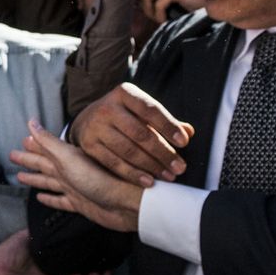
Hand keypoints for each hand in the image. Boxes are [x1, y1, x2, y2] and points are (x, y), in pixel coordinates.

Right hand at [14, 121, 143, 232]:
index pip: (44, 149)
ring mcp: (75, 188)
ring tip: (21, 178)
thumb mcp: (69, 158)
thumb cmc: (102, 178)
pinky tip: (41, 199)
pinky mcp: (80, 204)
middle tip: (13, 156)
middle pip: (43, 165)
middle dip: (29, 160)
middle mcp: (70, 172)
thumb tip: (30, 122)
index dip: (32, 145)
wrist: (128, 203)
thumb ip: (49, 142)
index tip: (20, 140)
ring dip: (35, 180)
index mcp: (67, 158)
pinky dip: (50, 199)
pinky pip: (60, 201)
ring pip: (49, 182)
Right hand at [66, 83, 192, 185]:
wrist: (87, 121)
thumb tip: (188, 132)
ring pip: (128, 150)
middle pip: (140, 133)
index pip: (150, 109)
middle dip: (163, 152)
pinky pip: (114, 163)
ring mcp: (95, 127)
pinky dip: (133, 174)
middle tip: (180, 167)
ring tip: (169, 176)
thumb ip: (164, 121)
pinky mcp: (89, 145)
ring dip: (151, 166)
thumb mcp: (141, 111)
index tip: (184, 142)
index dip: (168, 126)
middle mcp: (107, 108)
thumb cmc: (124, 116)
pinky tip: (149, 181)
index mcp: (124, 93)